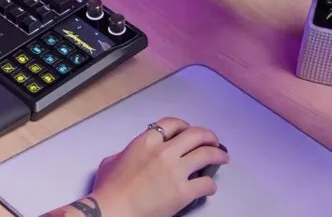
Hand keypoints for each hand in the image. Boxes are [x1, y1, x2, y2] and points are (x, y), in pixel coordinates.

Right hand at [88, 117, 228, 216]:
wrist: (114, 209)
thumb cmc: (109, 189)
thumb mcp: (112, 161)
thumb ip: (128, 152)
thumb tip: (131, 155)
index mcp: (145, 142)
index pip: (172, 123)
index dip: (184, 126)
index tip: (189, 130)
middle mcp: (164, 152)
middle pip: (195, 135)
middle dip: (208, 136)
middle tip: (213, 141)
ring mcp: (175, 171)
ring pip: (207, 155)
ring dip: (218, 155)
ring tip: (222, 158)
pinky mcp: (183, 192)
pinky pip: (207, 183)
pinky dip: (211, 184)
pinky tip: (209, 186)